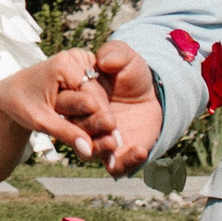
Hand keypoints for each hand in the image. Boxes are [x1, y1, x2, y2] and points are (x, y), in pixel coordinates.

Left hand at [0, 49, 111, 159]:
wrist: (10, 92)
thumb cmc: (20, 104)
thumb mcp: (40, 120)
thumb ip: (65, 132)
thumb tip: (88, 150)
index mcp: (64, 64)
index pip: (93, 94)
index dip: (103, 118)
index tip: (113, 140)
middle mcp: (74, 57)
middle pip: (98, 93)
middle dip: (105, 118)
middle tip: (115, 144)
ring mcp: (78, 61)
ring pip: (98, 93)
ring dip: (102, 115)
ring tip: (110, 140)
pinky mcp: (80, 68)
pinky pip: (93, 91)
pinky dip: (96, 109)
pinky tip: (102, 129)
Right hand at [88, 41, 165, 175]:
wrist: (152, 94)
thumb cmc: (131, 73)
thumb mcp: (125, 57)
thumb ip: (115, 52)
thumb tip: (105, 62)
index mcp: (79, 99)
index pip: (69, 106)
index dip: (79, 105)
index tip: (96, 102)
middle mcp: (84, 122)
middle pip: (76, 132)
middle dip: (90, 128)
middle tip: (109, 121)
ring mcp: (100, 140)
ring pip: (90, 153)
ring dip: (101, 148)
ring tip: (116, 140)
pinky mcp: (118, 156)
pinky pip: (117, 167)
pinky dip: (126, 162)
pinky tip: (139, 150)